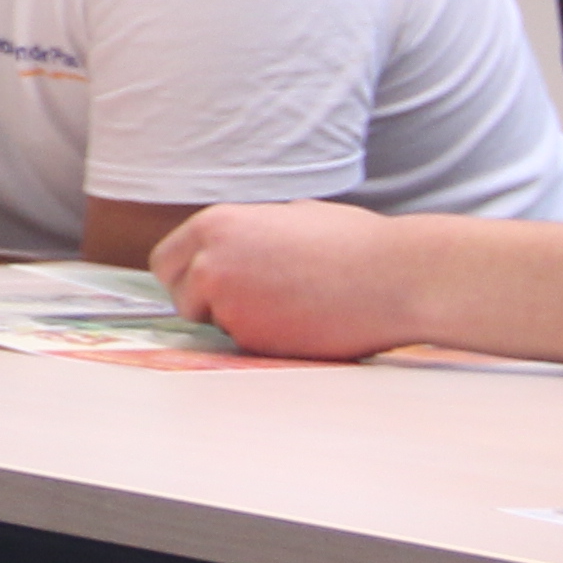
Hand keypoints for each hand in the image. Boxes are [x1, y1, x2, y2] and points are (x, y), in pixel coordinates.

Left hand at [153, 200, 417, 357]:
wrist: (397, 278)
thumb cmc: (354, 244)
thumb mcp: (289, 216)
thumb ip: (250, 233)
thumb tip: (238, 244)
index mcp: (215, 225)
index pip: (166, 261)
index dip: (186, 276)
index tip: (206, 286)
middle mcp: (209, 263)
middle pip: (180, 296)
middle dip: (204, 303)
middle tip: (246, 304)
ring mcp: (228, 304)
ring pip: (214, 324)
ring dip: (239, 322)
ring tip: (290, 308)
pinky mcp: (253, 339)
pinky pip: (245, 346)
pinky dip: (266, 341)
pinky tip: (304, 324)